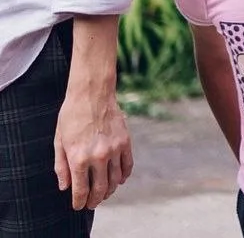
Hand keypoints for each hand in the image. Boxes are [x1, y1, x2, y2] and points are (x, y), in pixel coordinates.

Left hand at [54, 82, 132, 209]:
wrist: (92, 94)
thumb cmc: (71, 116)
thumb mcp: (59, 141)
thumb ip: (61, 166)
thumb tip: (65, 187)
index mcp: (78, 158)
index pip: (80, 189)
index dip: (79, 201)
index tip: (78, 206)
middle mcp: (98, 157)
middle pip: (100, 188)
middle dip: (96, 200)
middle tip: (92, 204)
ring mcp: (114, 149)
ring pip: (115, 179)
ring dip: (110, 190)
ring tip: (105, 194)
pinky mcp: (125, 142)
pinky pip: (127, 165)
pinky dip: (124, 176)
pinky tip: (119, 180)